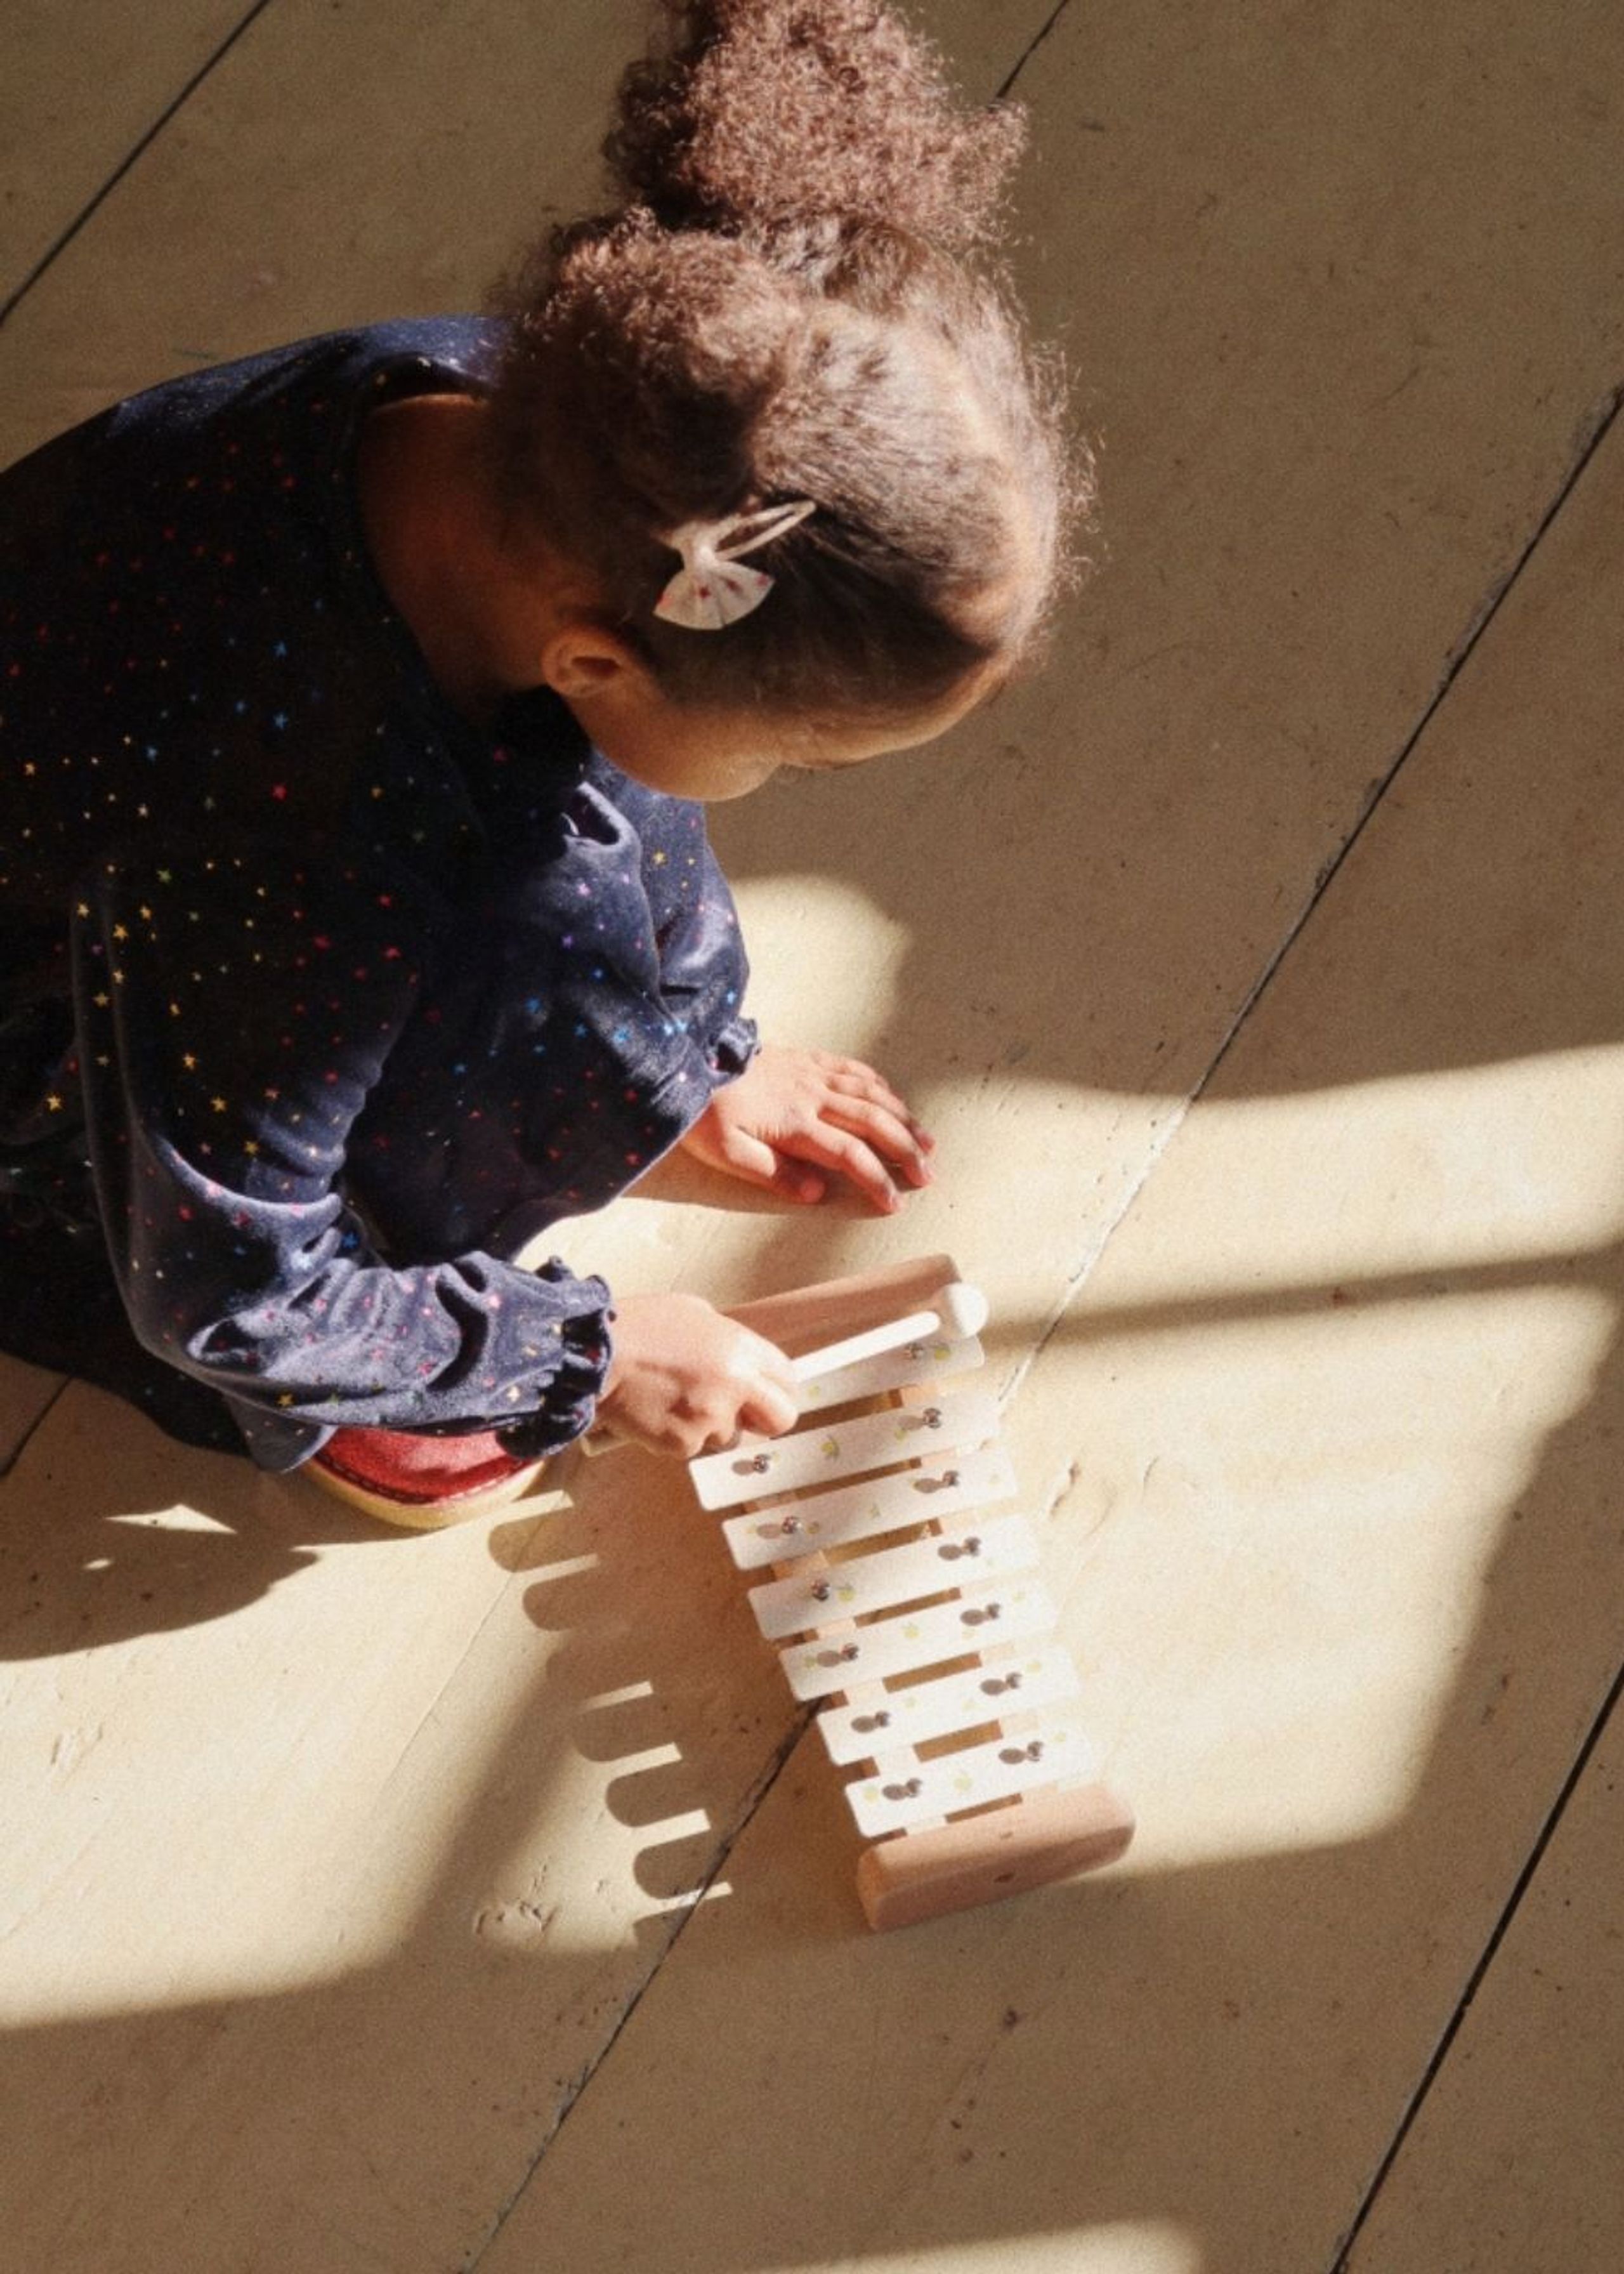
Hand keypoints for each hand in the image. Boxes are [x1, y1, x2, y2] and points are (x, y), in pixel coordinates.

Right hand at [596, 1291, 798, 1458]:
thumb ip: (726, 1338)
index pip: (789, 1379)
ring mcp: (710, 1418)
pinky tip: (659, 1412)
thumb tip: (740, 1358)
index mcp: (741, 1348)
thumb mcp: (694, 1312)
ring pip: (731, 1437)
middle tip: (740, 1412)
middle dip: (763, 1418)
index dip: (778, 1389)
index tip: (767, 1394)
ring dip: (713, 1426)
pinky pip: (694, 1447)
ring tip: (679, 1401)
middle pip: (781, 1419)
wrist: (592, 1357)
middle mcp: (735, 1385)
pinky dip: (680, 1435)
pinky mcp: (684, 1444)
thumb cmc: (637, 1328)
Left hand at [679, 1044, 934, 1214]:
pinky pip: (852, 1068)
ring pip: (871, 1094)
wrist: (689, 1057)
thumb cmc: (704, 1112)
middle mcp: (813, 1096)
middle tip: (928, 1174)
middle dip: (905, 1150)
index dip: (877, 1180)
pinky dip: (877, 1083)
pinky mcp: (805, 1058)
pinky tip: (891, 1094)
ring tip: (926, 1139)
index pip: (849, 1156)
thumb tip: (818, 1192)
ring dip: (903, 1117)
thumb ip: (774, 1174)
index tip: (894, 1203)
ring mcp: (812, 1074)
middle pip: (873, 1123)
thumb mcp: (728, 1154)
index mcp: (795, 1125)